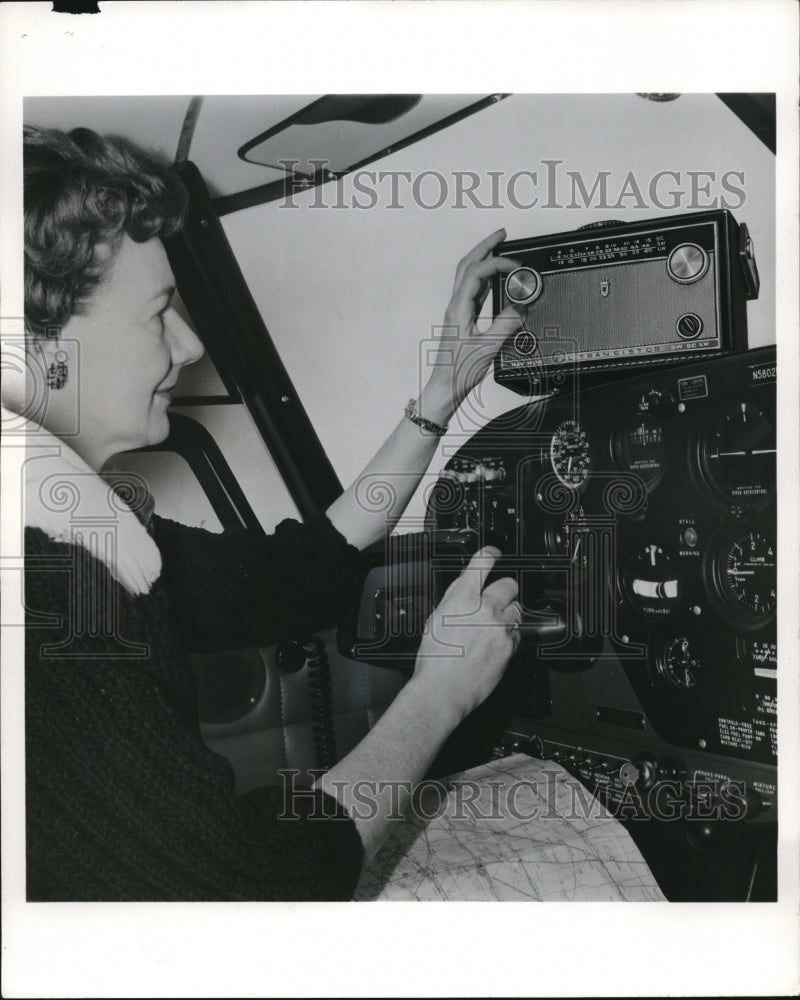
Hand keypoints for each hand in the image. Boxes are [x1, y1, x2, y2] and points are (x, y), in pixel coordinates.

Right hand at [410, 546, 521, 728]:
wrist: (443, 689)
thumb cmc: (434, 659)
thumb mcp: (435, 619)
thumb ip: (454, 597)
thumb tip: (464, 584)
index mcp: (462, 598)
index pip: (482, 563)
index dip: (490, 554)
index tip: (494, 553)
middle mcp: (484, 609)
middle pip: (509, 584)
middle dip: (503, 590)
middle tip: (495, 601)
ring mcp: (500, 627)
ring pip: (517, 609)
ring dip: (508, 614)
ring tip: (493, 627)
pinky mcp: (511, 645)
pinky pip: (518, 632)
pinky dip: (510, 635)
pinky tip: (495, 644)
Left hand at [422, 230, 523, 417]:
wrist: (445, 387)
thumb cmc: (458, 372)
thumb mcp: (487, 348)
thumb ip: (506, 325)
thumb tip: (520, 306)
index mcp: (458, 308)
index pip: (477, 272)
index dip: (498, 263)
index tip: (516, 266)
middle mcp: (455, 306)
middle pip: (467, 265)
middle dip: (485, 247)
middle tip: (502, 235)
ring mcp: (458, 312)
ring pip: (469, 276)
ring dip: (484, 260)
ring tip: (500, 250)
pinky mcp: (462, 320)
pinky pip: (474, 292)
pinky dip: (486, 279)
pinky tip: (496, 280)